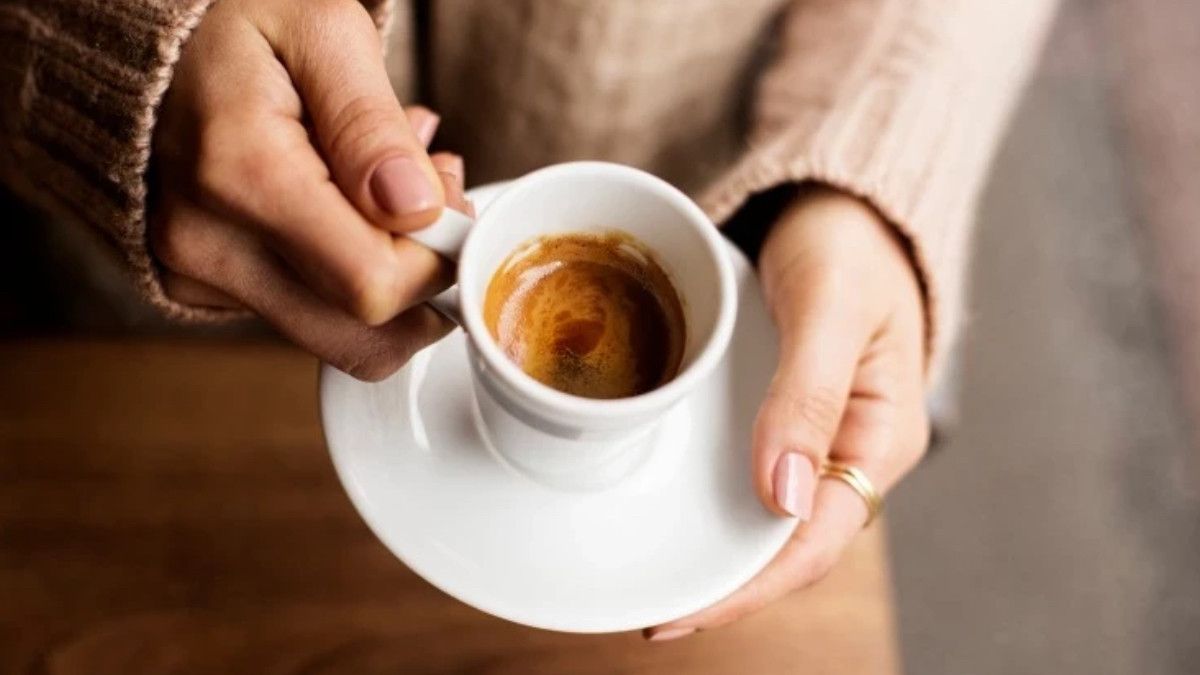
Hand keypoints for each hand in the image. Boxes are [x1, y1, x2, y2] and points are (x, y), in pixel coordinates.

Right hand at [149, 0, 472, 380]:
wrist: (148, 43)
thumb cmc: (237, 24)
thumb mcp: (323, 33)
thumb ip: (372, 125)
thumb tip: (415, 209)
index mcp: (241, 174)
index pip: (373, 285)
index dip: (437, 260)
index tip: (450, 200)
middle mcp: (208, 244)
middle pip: (359, 336)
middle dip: (422, 279)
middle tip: (430, 196)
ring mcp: (198, 275)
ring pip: (338, 334)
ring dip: (390, 276)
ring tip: (392, 190)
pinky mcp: (201, 288)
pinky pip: (306, 315)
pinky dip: (346, 272)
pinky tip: (348, 205)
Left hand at [646, 186, 929, 639]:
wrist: (842, 198)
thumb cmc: (850, 240)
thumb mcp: (829, 306)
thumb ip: (808, 394)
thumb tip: (780, 497)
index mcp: (879, 437)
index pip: (814, 541)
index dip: (749, 587)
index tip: (680, 614)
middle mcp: (848, 450)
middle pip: (787, 544)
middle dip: (723, 586)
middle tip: (649, 612)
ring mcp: (816, 436)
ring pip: (765, 517)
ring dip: (714, 551)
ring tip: (649, 576)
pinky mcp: (784, 414)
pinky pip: (750, 473)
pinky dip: (711, 501)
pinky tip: (670, 509)